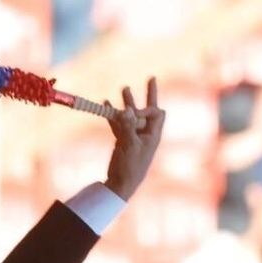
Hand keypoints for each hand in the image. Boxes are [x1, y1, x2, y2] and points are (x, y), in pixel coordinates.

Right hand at [104, 77, 164, 200]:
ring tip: (125, 88)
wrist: (121, 183)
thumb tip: (126, 110)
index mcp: (153, 135)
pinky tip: (105, 104)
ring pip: (131, 115)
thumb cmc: (130, 166)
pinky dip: (113, 116)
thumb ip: (127, 126)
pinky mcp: (123, 140)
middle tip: (152, 78)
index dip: (146, 109)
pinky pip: (119, 124)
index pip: (156, 113)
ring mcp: (134, 136)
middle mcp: (146, 133)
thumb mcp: (129, 145)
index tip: (132, 114)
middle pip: (149, 110)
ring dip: (128, 103)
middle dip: (149, 94)